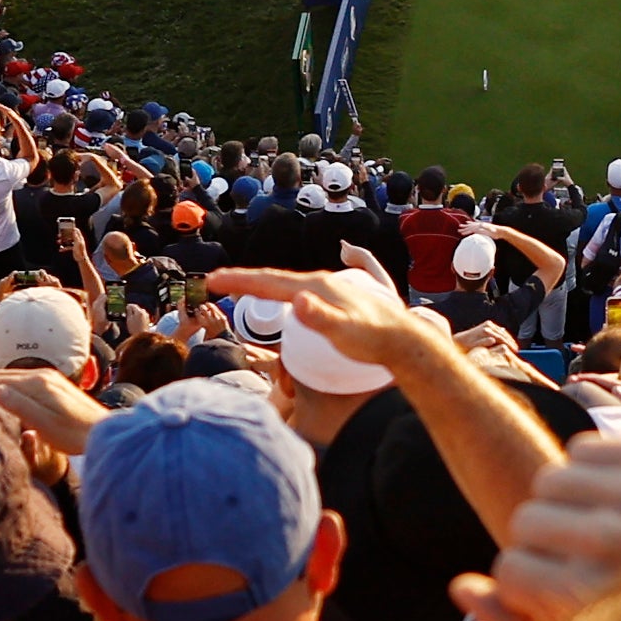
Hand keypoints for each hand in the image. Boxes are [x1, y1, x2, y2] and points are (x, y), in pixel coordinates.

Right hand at [0, 360, 107, 453]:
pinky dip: (0, 381)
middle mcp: (41, 376)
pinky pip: (18, 379)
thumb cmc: (75, 435)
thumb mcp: (47, 425)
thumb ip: (22, 407)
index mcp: (36, 384)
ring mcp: (48, 378)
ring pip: (8, 375)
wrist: (104, 431)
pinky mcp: (52, 385)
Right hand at [206, 261, 453, 388]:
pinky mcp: (339, 300)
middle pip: (275, 279)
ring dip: (265, 287)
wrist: (406, 341)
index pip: (270, 281)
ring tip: (244, 289)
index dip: (240, 281)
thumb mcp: (345, 333)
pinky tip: (299, 286)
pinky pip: (306, 290)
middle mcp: (323, 283)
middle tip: (217, 281)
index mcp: (317, 287)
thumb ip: (321, 318)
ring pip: (290, 286)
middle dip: (245, 280)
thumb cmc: (375, 341)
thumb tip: (298, 301)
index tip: (214, 279)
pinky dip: (288, 290)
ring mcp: (332, 290)